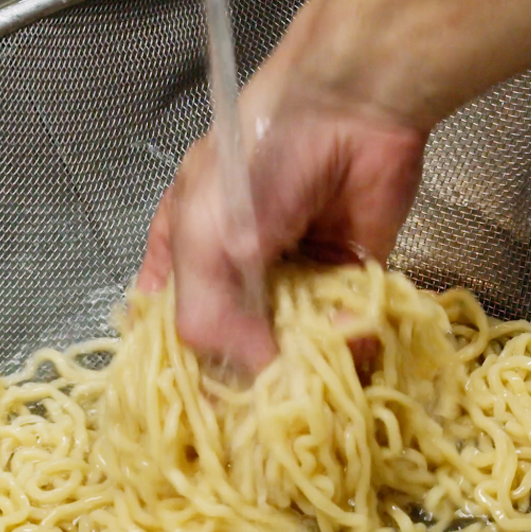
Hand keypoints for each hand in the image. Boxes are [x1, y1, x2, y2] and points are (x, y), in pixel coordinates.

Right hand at [139, 0, 530, 371]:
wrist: (350, 108)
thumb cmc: (258, 163)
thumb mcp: (203, 237)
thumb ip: (207, 315)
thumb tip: (258, 376)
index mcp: (184, 267)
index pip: (172, 342)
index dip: (188, 383)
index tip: (209, 423)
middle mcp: (238, 285)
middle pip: (240, 357)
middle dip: (258, 385)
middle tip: (276, 408)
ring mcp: (295, 286)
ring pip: (298, 353)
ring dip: (313, 369)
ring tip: (323, 369)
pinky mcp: (349, 285)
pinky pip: (350, 335)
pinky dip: (355, 344)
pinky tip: (358, 337)